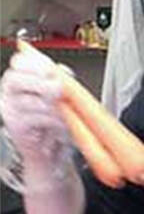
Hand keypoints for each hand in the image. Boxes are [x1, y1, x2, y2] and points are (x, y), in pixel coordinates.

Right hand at [0, 49, 70, 180]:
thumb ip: (60, 79)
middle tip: (58, 89)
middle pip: (16, 79)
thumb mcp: (59, 95)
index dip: (35, 64)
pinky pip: (34, 119)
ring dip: (52, 106)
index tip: (51, 68)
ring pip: (29, 100)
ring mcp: (9, 109)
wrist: (49, 150)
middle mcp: (9, 91)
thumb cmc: (54, 119)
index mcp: (19, 76)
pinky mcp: (15, 127)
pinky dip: (52, 121)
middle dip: (40, 83)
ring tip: (65, 112)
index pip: (19, 62)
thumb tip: (63, 71)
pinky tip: (60, 124)